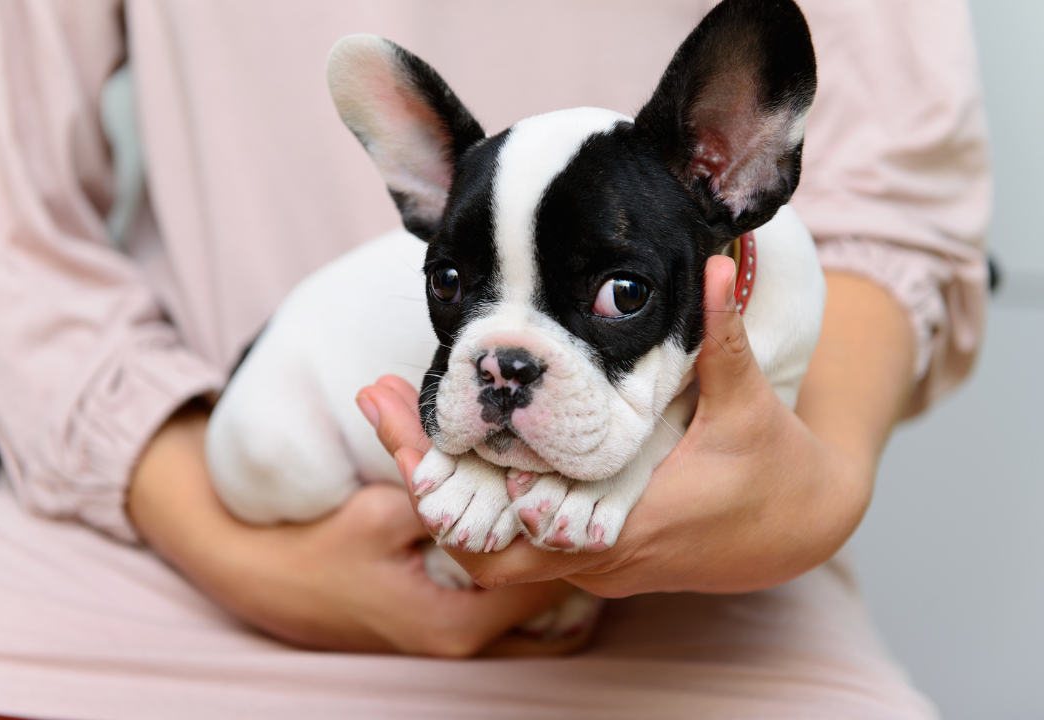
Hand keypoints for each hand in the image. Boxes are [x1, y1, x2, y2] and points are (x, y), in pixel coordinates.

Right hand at [127, 407, 581, 656]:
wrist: (269, 583)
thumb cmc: (323, 549)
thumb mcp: (381, 513)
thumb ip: (436, 486)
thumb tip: (479, 444)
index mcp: (458, 621)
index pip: (545, 577)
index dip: (559, 526)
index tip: (570, 482)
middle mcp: (468, 642)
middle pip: (549, 592)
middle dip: (556, 539)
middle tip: (569, 487)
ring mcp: (459, 639)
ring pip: (533, 600)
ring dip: (539, 552)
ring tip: (548, 499)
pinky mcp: (450, 625)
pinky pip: (507, 601)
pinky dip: (517, 565)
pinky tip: (514, 520)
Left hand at [358, 256, 914, 596]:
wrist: (792, 529)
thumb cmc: (772, 470)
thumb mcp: (747, 407)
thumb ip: (723, 340)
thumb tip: (713, 262)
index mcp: (632, 522)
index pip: (519, 523)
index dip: (456, 484)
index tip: (406, 414)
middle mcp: (598, 554)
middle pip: (479, 547)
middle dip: (425, 482)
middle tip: (380, 402)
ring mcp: (588, 561)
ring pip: (488, 549)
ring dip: (444, 488)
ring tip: (401, 416)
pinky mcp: (587, 551)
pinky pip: (512, 541)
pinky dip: (476, 497)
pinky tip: (451, 444)